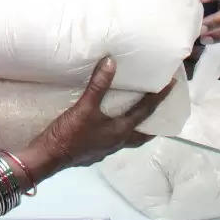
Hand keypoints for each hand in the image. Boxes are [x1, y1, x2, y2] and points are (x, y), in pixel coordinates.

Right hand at [27, 58, 171, 173]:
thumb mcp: (84, 107)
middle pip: (141, 135)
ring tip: (133, 118)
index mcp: (120, 132)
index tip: (171, 85)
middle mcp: (116, 143)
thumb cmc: (70, 134)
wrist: (48, 158)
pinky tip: (105, 127)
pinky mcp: (92, 153)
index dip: (158, 98)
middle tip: (160, 114)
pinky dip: (114, 132)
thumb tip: (111, 62)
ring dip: (133, 129)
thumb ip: (98, 85)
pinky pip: (110, 141)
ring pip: (126, 139)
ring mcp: (104, 150)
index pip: (145, 112)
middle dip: (152, 126)